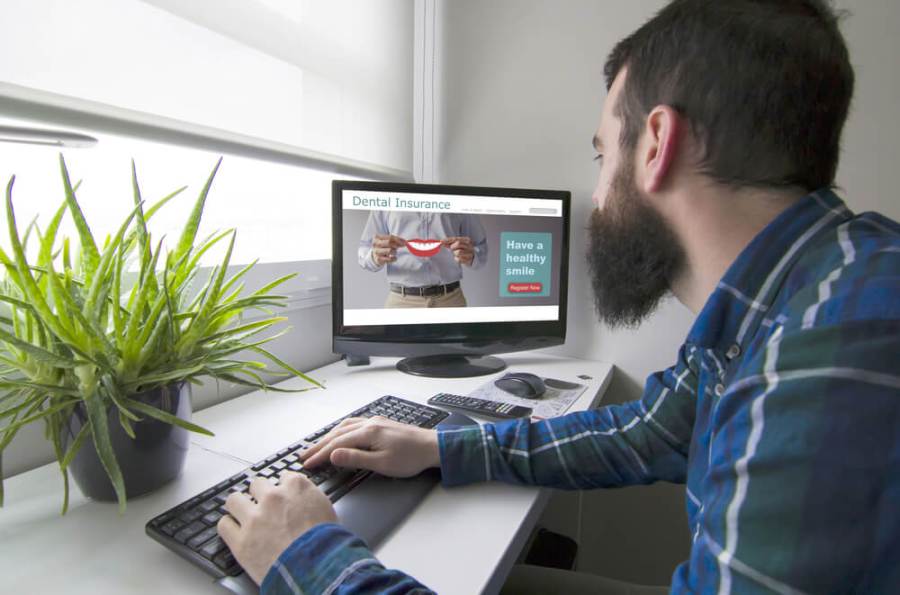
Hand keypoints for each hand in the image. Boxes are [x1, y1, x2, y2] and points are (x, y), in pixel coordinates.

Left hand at [217, 473, 337, 584]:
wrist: (316, 567)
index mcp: (296, 487)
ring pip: (234, 500)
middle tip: (263, 505)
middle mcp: (273, 497)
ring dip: (239, 506)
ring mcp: (254, 518)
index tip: (282, 494)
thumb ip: (310, 499)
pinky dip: (229, 527)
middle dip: (259, 494)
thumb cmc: (326, 543)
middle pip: (257, 484)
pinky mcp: (240, 540)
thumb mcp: (327, 510)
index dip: (283, 486)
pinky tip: (235, 531)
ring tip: (242, 514)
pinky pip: (224, 525)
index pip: (284, 476)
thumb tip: (304, 500)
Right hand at [299, 416, 439, 477]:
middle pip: (337, 433)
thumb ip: (356, 459)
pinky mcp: (380, 423)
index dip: (320, 455)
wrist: (432, 447)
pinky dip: (340, 430)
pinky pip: (353, 424)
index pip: (337, 444)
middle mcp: (369, 423)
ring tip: (317, 447)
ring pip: (344, 426)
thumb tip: (333, 455)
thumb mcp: (382, 464)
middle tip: (304, 456)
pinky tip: (339, 435)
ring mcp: (375, 421)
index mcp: (368, 432)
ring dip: (329, 437)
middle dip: (319, 445)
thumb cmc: (411, 458)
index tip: (308, 464)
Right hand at [371, 234, 405, 265]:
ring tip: (393, 251)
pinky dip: (394, 258)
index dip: (398, 239)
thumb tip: (406, 242)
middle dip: (397, 244)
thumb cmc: (383, 246)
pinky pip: (390, 259)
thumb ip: (395, 240)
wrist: (375, 256)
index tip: (405, 242)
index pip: (390, 237)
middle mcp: (375, 244)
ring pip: (390, 250)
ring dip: (394, 251)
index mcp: (377, 237)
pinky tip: (393, 257)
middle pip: (389, 243)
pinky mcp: (378, 259)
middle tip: (401, 246)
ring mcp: (376, 252)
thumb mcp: (387, 240)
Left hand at [443, 236, 474, 265]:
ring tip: (457, 254)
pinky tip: (459, 258)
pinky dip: (457, 259)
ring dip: (455, 253)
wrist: (472, 258)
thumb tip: (441, 242)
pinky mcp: (469, 260)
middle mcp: (469, 245)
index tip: (441, 241)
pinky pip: (459, 259)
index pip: (456, 238)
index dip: (448, 240)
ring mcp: (470, 253)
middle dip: (453, 246)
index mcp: (467, 240)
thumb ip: (451, 242)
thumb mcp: (459, 244)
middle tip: (452, 248)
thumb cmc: (464, 250)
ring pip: (458, 252)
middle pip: (458, 243)